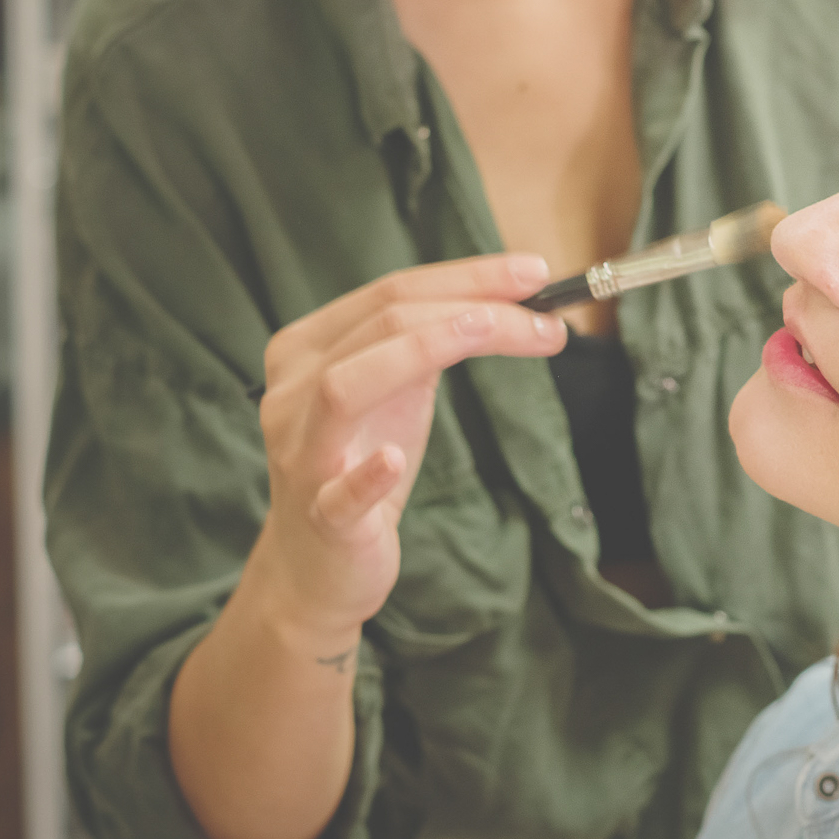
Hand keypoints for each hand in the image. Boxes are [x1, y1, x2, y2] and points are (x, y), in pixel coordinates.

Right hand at [250, 253, 562, 642]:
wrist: (316, 564)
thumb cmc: (360, 463)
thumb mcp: (395, 392)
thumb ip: (429, 343)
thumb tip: (511, 300)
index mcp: (308, 349)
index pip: (389, 292)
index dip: (465, 276)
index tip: (534, 273)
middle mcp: (292, 392)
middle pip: (379, 325)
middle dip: (470, 306)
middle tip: (547, 314)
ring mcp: (302, 455)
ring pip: (343, 387)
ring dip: (422, 350)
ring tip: (488, 331)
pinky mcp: (321, 519)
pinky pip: (336, 494)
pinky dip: (366, 475)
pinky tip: (390, 460)